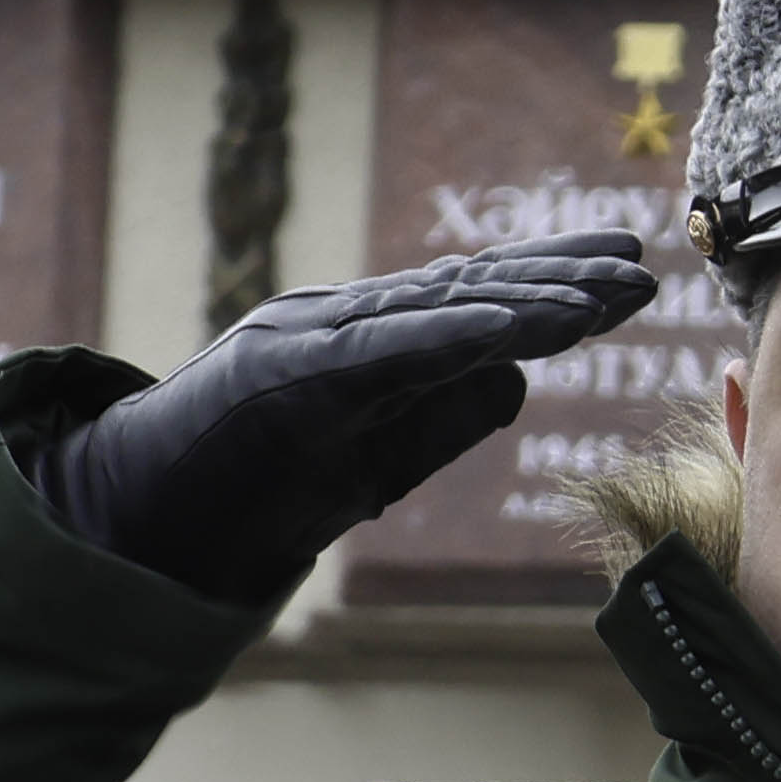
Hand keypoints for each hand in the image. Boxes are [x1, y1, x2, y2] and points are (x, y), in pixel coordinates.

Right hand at [23, 234, 662, 602]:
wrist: (137, 519)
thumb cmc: (244, 490)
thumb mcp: (367, 460)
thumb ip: (437, 421)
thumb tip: (518, 385)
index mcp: (363, 345)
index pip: (470, 303)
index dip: (550, 284)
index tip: (623, 273)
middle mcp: (343, 325)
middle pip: (468, 290)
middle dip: (559, 276)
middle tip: (642, 262)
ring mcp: (314, 344)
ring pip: (439, 309)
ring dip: (531, 297)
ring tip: (608, 289)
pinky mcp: (290, 376)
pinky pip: (389, 351)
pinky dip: (455, 334)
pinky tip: (520, 328)